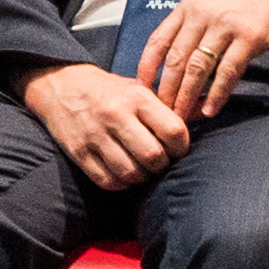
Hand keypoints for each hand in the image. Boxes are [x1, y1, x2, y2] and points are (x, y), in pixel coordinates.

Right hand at [23, 60, 194, 192]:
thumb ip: (170, 105)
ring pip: (130, 173)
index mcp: (136, 97)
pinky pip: (107, 181)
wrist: (60, 84)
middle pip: (153, 156)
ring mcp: (94, 135)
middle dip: (161, 165)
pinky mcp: (78, 152)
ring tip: (140, 168)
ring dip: (141, 177)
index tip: (177, 148)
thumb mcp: (139, 89)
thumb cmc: (109, 91)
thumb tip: (208, 111)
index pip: (174, 130)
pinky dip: (120, 183)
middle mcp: (116, 115)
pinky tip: (122, 173)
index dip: (182, 147)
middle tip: (158, 162)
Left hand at [127, 0, 268, 121]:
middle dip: (166, 90)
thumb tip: (172, 63)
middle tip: (162, 112)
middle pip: (175, 59)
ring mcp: (226, 25)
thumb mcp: (209, 4)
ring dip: (187, 96)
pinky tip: (210, 109)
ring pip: (198, 68)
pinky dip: (217, 94)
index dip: (146, 68)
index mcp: (188, 7)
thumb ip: (190, 28)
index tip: (141, 89)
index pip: (158, 40)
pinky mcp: (250, 37)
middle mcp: (202, 14)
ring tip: (182, 116)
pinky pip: (227, 72)